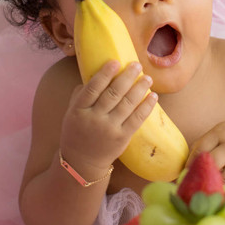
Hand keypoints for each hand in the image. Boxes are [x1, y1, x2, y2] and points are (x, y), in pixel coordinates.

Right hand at [60, 60, 156, 177]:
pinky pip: (137, 119)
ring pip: (127, 104)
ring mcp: (109, 129)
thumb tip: (96, 74)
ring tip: (148, 78)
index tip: (116, 61)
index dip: (105, 74)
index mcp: (79, 110)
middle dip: (127, 77)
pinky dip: (146, 106)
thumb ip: (81, 95)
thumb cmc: (77, 132)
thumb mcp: (71, 113)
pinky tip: (153, 96)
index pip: (93, 88)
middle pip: (113, 93)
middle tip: (137, 65)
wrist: (82, 163)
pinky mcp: (122, 138)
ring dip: (139, 88)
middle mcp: (94, 118)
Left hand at [189, 119, 224, 198]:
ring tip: (207, 203)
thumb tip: (182, 171)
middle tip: (193, 194)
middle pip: (215, 163)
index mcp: (218, 135)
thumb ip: (201, 148)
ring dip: (219, 191)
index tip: (183, 179)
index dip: (190, 165)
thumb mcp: (217, 134)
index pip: (201, 149)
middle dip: (203, 179)